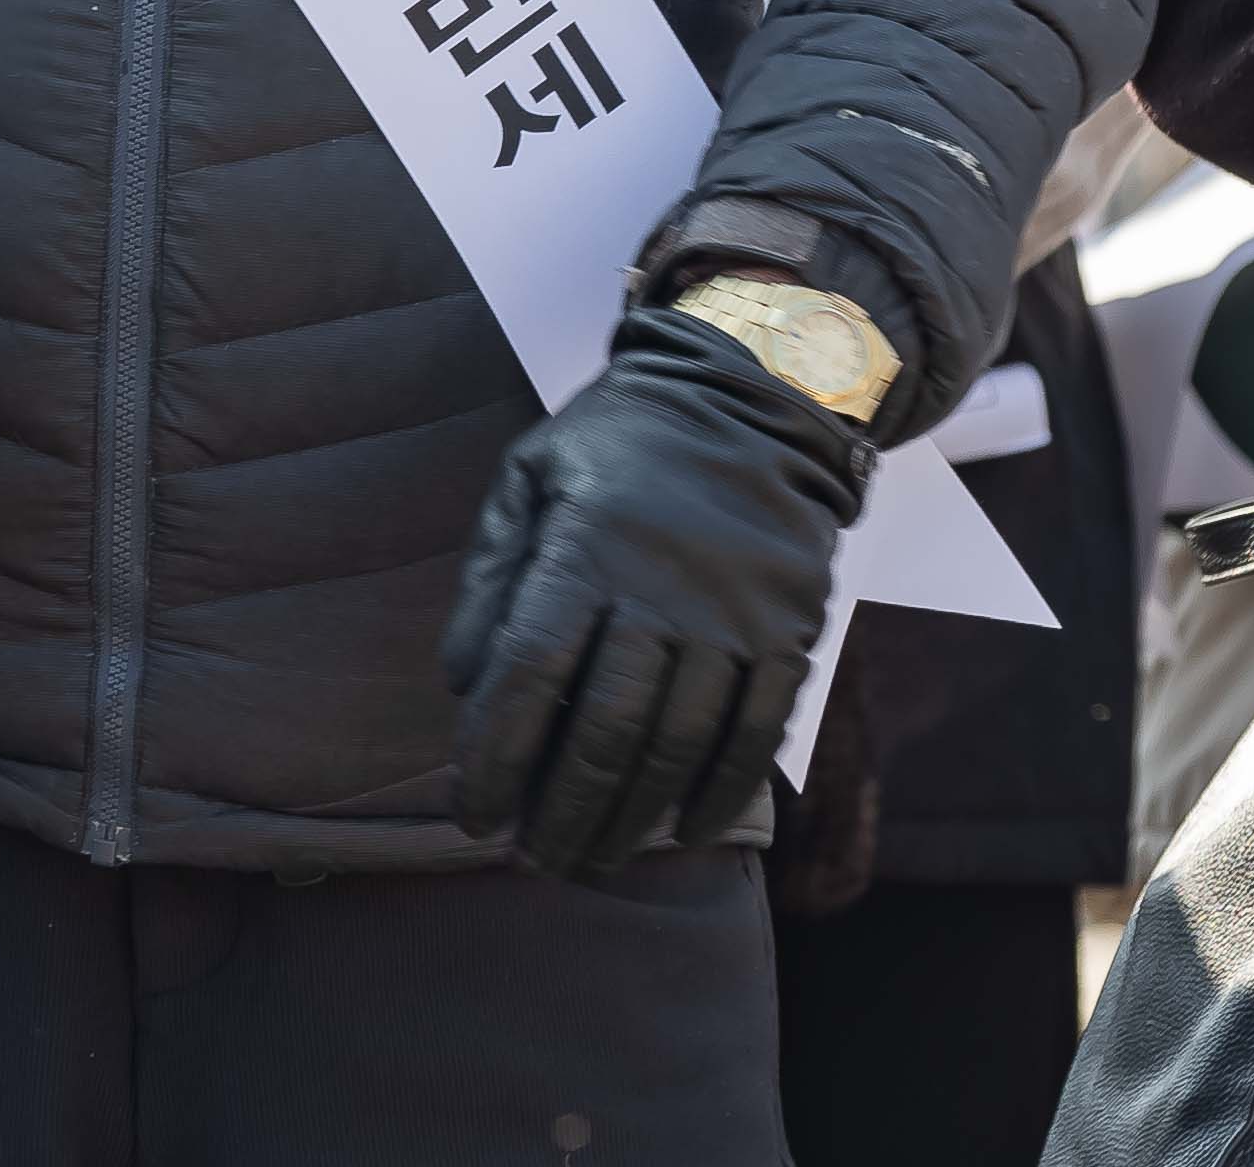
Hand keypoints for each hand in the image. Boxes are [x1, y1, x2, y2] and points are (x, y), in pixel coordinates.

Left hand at [442, 302, 872, 879]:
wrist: (753, 394)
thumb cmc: (622, 441)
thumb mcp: (532, 475)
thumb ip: (490, 576)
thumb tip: (462, 685)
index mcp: (586, 546)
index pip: (527, 674)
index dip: (494, 756)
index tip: (473, 814)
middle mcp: (663, 587)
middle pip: (604, 730)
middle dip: (563, 812)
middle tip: (536, 860)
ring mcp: (735, 615)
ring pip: (678, 745)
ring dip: (632, 819)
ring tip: (594, 858)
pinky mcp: (790, 631)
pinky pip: (756, 734)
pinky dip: (719, 793)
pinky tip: (683, 830)